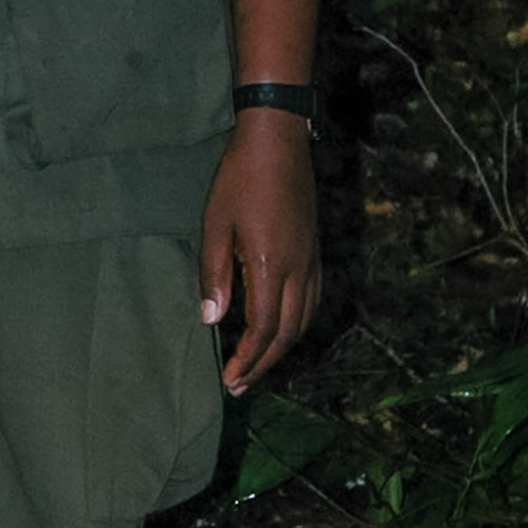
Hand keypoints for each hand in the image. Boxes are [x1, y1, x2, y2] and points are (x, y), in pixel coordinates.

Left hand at [200, 112, 320, 395]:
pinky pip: (312, 300)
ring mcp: (312, 259)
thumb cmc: (239, 180)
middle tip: (240, 385)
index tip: (230, 379)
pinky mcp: (316, 249)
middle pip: (288, 333)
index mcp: (271, 266)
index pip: (264, 329)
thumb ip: (215, 275)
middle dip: (264, 364)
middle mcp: (299, 269)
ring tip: (257, 365)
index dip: (248, 360)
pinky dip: (297, 324)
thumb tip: (211, 320)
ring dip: (282, 347)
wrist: (278, 141)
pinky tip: (282, 328)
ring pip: (305, 319)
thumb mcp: (215, 226)